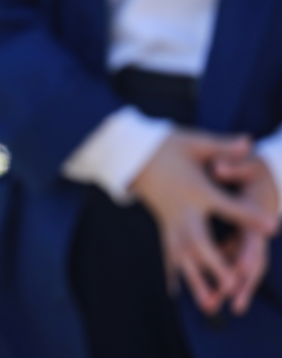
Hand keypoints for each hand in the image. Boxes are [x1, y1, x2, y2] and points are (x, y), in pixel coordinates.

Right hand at [130, 130, 275, 314]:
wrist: (132, 154)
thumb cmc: (166, 146)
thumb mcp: (195, 142)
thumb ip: (223, 146)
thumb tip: (248, 141)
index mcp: (196, 190)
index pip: (226, 205)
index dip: (249, 215)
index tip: (272, 226)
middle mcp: (183, 211)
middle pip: (200, 242)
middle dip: (216, 265)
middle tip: (233, 284)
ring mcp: (171, 222)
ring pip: (184, 256)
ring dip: (196, 281)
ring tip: (210, 304)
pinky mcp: (163, 226)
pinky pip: (168, 253)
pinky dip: (172, 274)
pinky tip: (175, 293)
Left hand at [212, 155, 279, 314]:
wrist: (268, 173)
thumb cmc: (256, 168)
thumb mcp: (248, 163)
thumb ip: (234, 165)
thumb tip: (219, 167)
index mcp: (256, 213)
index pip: (254, 238)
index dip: (248, 254)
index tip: (242, 270)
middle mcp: (253, 230)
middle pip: (251, 262)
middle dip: (243, 284)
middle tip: (234, 304)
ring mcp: (246, 235)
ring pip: (239, 266)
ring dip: (229, 286)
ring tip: (211, 306)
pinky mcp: (237, 236)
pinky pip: (229, 259)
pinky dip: (220, 272)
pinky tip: (202, 288)